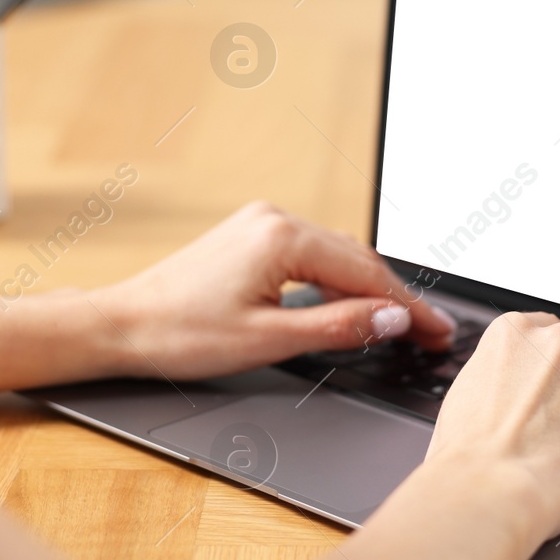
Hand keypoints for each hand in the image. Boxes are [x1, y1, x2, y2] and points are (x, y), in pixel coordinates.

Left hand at [92, 201, 456, 380]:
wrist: (121, 325)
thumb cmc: (179, 334)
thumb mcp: (268, 340)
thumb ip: (337, 327)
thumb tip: (391, 318)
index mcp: (281, 238)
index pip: (366, 274)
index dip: (408, 307)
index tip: (439, 332)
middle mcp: (274, 219)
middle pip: (357, 259)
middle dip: (396, 299)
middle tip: (432, 334)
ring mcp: (261, 224)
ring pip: (337, 256)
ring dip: (369, 290)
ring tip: (402, 323)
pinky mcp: (250, 236)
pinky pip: (312, 255)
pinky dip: (339, 280)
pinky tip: (354, 303)